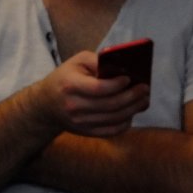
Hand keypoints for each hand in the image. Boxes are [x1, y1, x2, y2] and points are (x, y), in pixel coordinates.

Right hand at [34, 50, 149, 137]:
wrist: (47, 104)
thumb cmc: (66, 77)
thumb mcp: (77, 61)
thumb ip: (98, 60)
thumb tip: (122, 66)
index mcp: (70, 86)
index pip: (98, 88)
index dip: (116, 85)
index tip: (129, 79)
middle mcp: (74, 106)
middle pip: (109, 105)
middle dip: (131, 97)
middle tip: (145, 89)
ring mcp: (80, 122)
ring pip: (113, 119)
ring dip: (133, 110)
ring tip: (144, 100)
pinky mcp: (86, 132)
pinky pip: (111, 131)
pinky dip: (125, 123)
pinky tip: (132, 113)